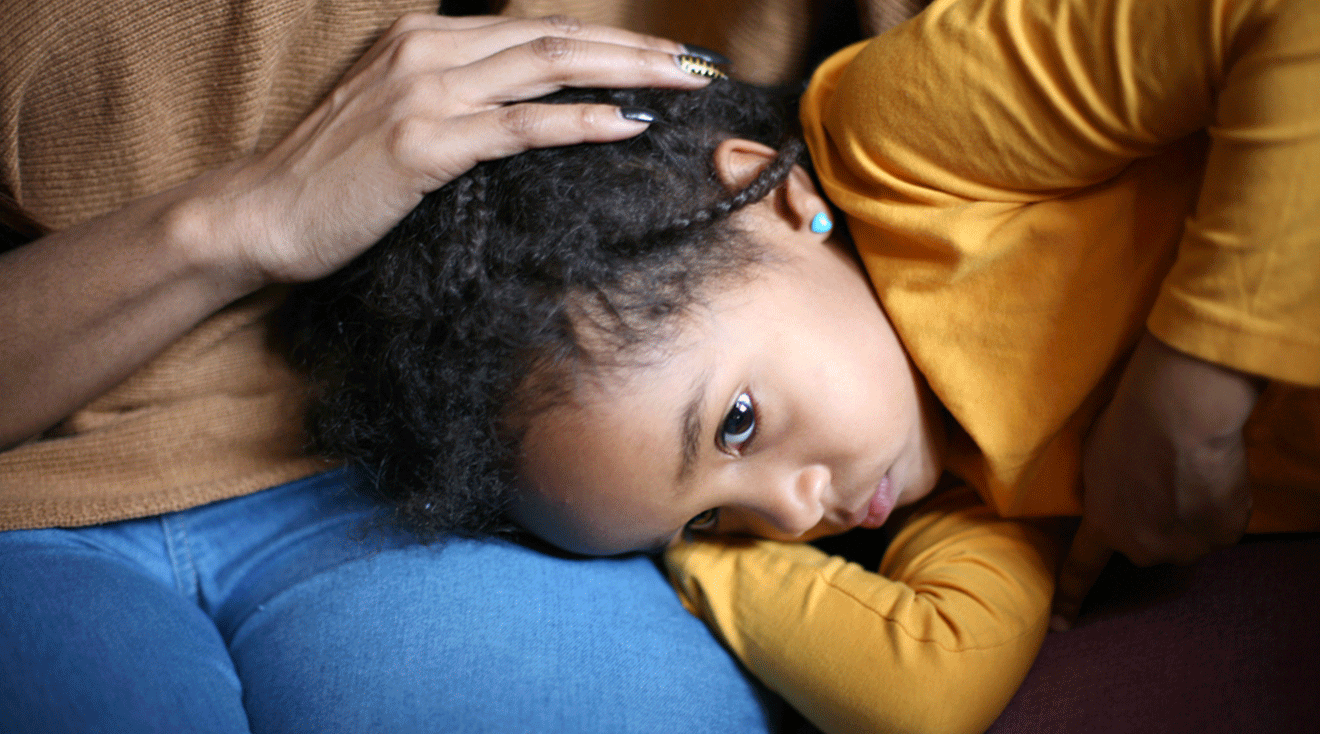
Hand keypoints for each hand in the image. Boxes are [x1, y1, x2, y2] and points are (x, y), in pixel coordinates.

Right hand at [196, 14, 710, 286]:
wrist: (261, 213)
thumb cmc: (331, 178)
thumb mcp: (396, 117)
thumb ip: (458, 101)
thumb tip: (529, 110)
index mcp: (424, 38)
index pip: (536, 30)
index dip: (608, 43)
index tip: (664, 59)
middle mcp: (427, 50)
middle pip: (556, 39)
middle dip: (637, 50)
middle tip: (700, 64)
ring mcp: (424, 91)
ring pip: (547, 68)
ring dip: (626, 74)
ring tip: (684, 84)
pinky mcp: (423, 142)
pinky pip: (519, 126)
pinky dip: (578, 122)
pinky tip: (625, 123)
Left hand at [1052, 330, 1261, 628]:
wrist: (1178, 415)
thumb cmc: (1127, 424)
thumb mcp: (1093, 459)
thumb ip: (1102, 491)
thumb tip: (1112, 496)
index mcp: (1103, 526)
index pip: (1081, 569)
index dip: (1070, 599)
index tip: (1062, 625)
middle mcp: (1142, 547)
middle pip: (1147, 545)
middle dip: (1151, 523)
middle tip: (1158, 483)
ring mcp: (1185, 545)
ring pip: (1187, 538)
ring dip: (1188, 516)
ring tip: (1186, 473)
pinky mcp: (1222, 534)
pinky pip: (1221, 525)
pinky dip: (1219, 507)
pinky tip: (1212, 476)